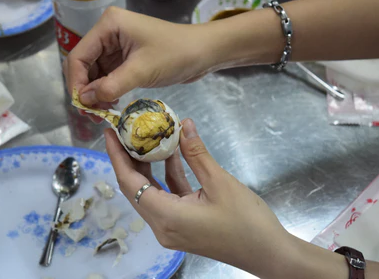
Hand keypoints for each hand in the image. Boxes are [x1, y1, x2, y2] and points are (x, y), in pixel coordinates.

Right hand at [65, 7, 212, 121]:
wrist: (204, 52)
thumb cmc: (175, 54)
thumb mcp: (141, 71)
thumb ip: (110, 86)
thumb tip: (84, 100)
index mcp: (108, 26)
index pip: (78, 56)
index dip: (76, 83)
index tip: (82, 106)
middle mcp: (108, 33)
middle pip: (85, 65)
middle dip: (86, 90)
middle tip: (92, 115)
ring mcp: (117, 45)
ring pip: (95, 73)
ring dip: (96, 93)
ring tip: (103, 114)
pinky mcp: (126, 57)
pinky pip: (108, 76)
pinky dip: (107, 91)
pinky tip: (111, 105)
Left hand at [104, 118, 292, 276]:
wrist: (268, 254)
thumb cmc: (246, 221)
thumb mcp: (220, 182)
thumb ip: (197, 153)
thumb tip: (183, 124)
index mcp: (166, 217)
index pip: (129, 183)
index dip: (117, 156)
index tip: (110, 132)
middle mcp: (162, 225)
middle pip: (135, 188)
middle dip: (129, 158)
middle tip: (126, 130)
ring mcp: (171, 228)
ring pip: (150, 192)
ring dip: (149, 166)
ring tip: (146, 137)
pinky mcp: (183, 225)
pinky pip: (167, 197)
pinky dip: (168, 176)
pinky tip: (173, 153)